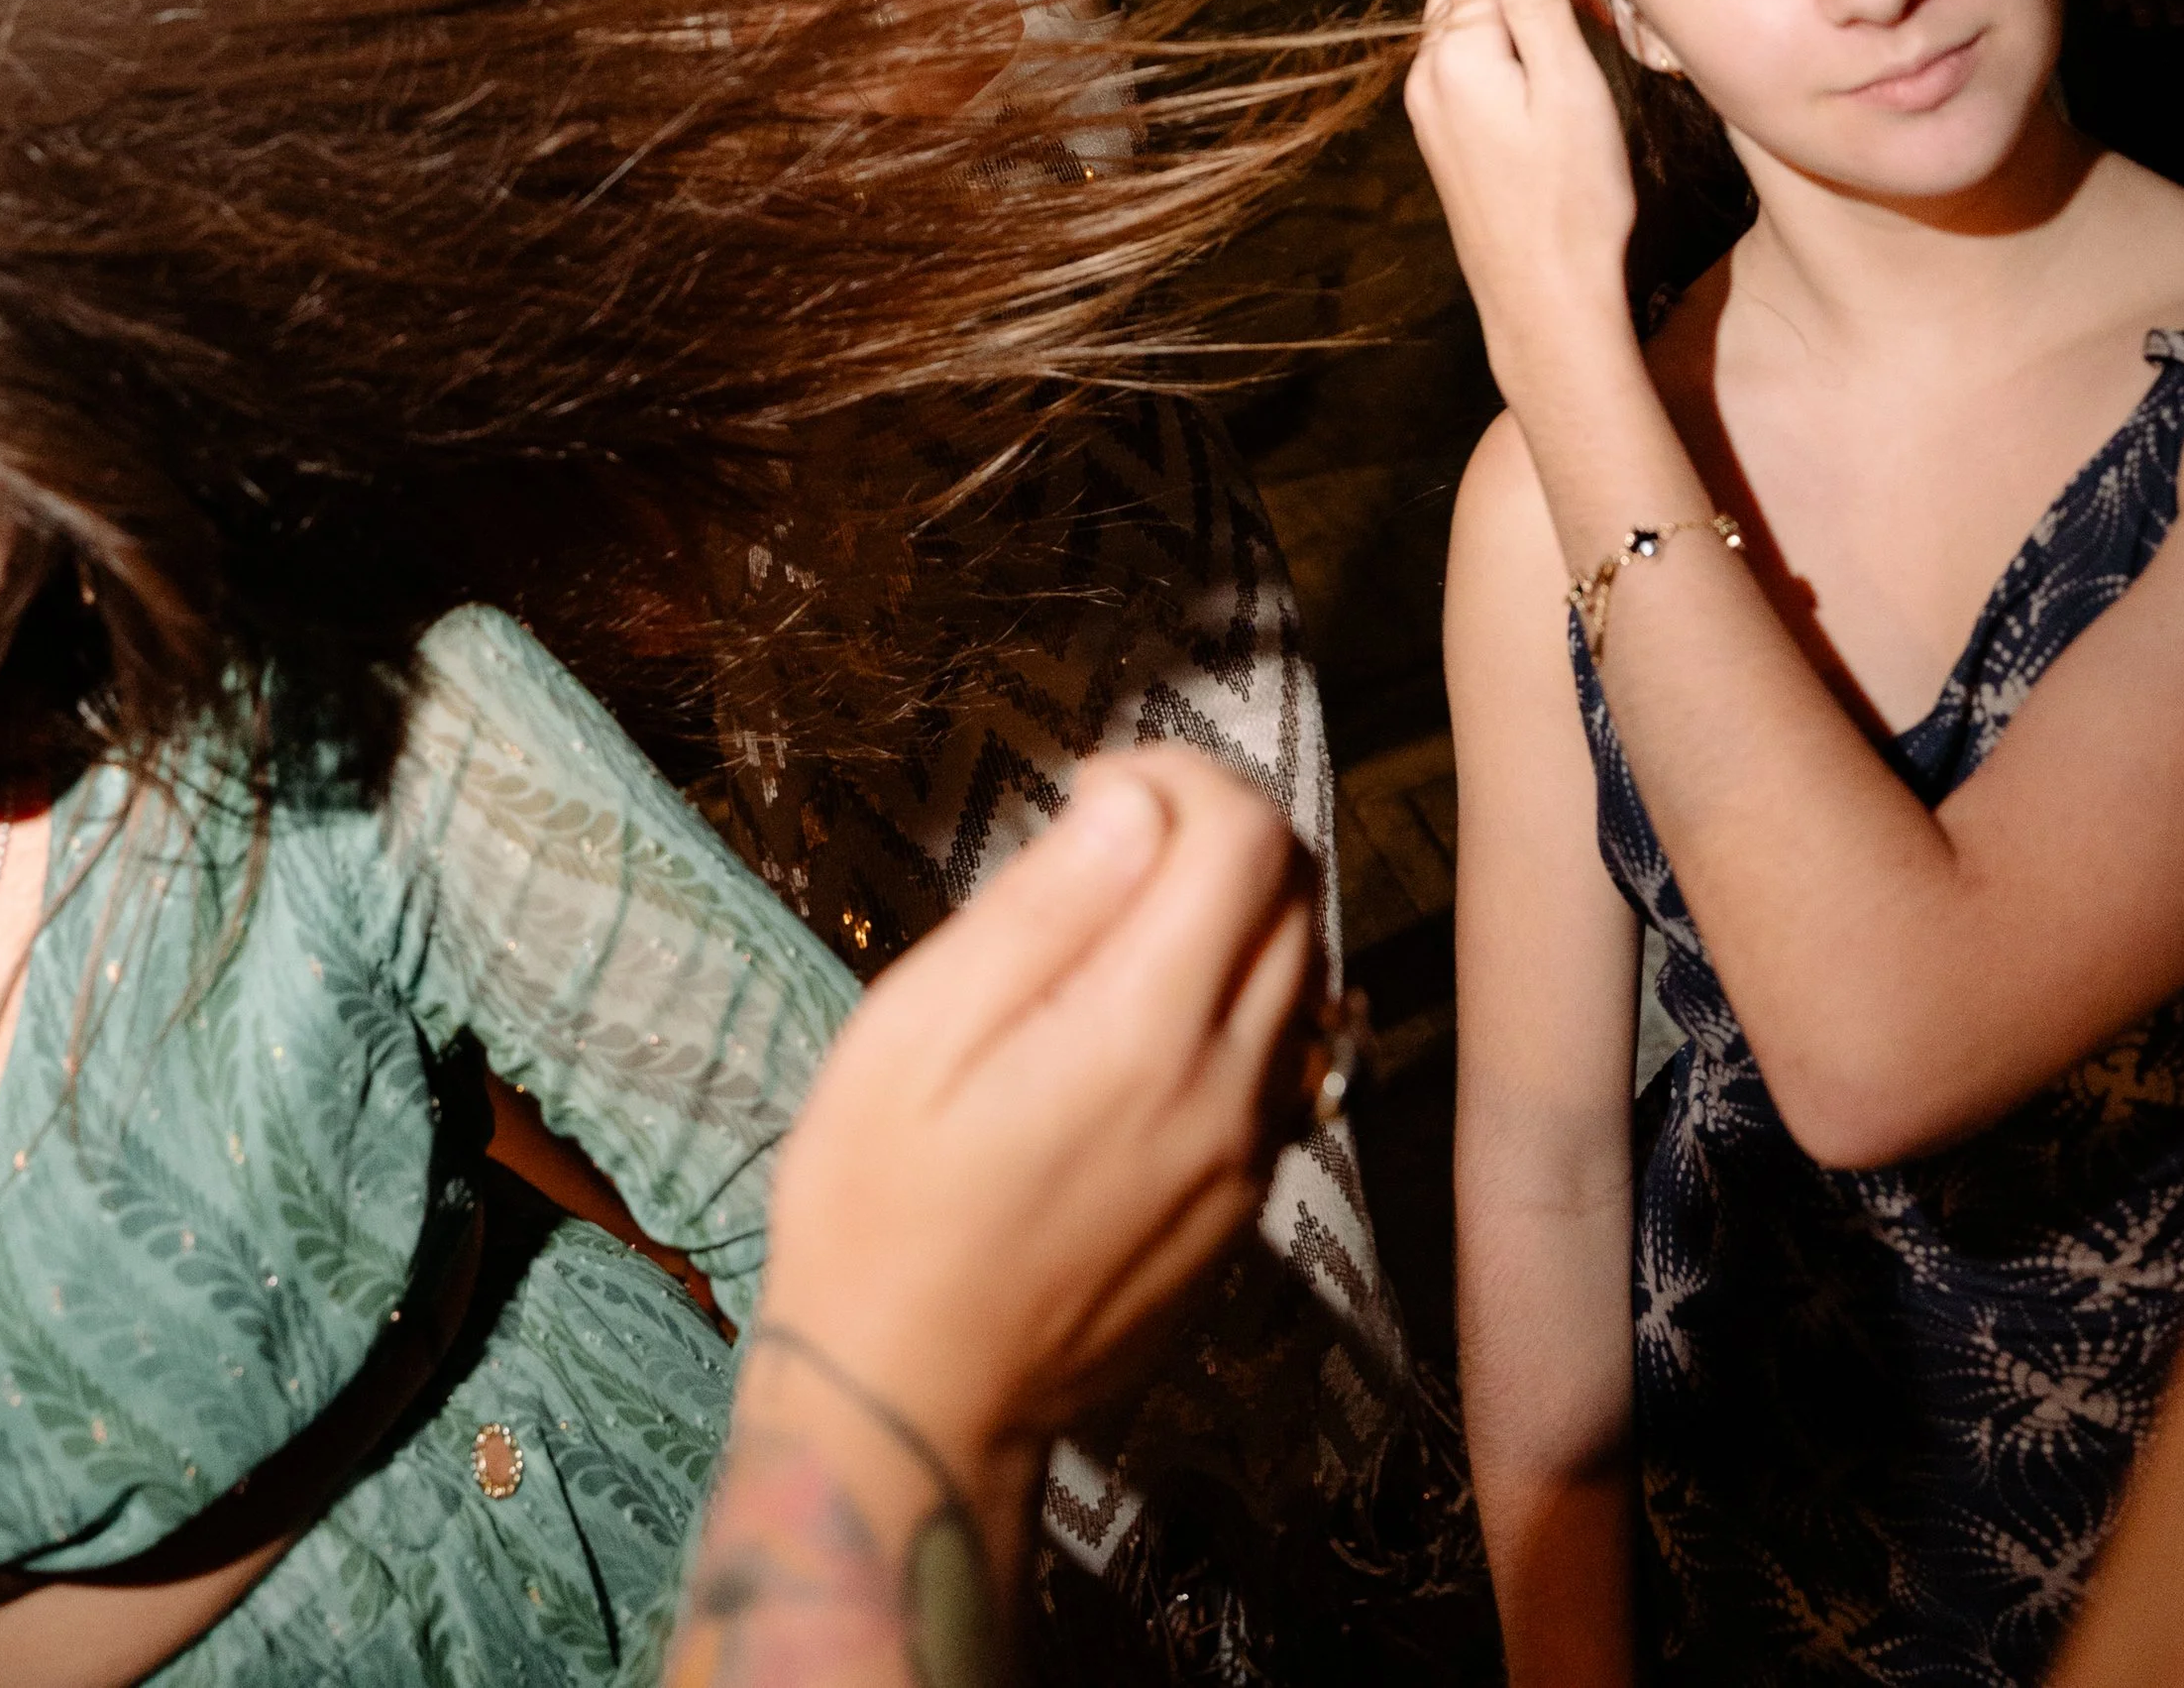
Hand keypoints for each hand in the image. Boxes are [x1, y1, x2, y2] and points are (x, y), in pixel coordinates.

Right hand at [757, 748, 1317, 1502]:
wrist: (914, 1411)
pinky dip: (1238, 994)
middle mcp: (1229, 1089)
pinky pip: (1283, 1056)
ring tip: (1120, 917)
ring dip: (1235, 906)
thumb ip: (1041, 908)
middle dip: (1215, 824)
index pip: (1245, 836)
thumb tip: (1130, 800)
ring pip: (1303, 970)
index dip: (1178, 772)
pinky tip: (1141, 1016)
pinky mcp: (1242, 1205)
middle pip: (1296, 890)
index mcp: (1146, 1032)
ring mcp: (1249, 1155)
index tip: (1089, 788)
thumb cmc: (879, 1214)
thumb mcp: (918, 1033)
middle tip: (1107, 836)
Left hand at [1403, 0, 1639, 402]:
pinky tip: (1537, 33)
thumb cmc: (1571, 198)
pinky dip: (1498, 27)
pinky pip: (1466, 56)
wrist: (1543, 298)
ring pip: (1462, 17)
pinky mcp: (1447, 136)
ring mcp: (1432, 108)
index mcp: (1455, 54)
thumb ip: (1535, 2)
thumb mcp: (1568, 87)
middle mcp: (1429, 75)